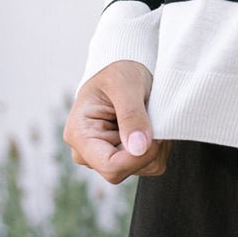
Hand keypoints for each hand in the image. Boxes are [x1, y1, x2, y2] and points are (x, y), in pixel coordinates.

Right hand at [63, 60, 171, 184]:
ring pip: (140, 169)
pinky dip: (157, 147)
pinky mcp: (119, 156)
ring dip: (155, 146)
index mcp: (80, 134)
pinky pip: (147, 163)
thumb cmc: (118, 69)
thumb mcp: (125, 85)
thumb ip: (132, 116)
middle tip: (155, 119)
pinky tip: (151, 126)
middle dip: (148, 149)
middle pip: (125, 170)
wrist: (123, 66)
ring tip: (151, 118)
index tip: (157, 136)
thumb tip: (138, 148)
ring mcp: (102, 155)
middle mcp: (87, 151)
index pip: (110, 166)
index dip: (138, 157)